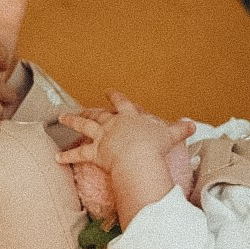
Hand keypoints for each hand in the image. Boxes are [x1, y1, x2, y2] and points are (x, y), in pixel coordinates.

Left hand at [57, 94, 193, 228]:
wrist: (140, 156)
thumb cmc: (154, 145)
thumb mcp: (170, 134)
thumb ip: (180, 129)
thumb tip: (193, 125)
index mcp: (130, 117)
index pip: (122, 103)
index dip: (115, 97)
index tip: (109, 91)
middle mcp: (113, 124)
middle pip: (98, 114)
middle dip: (89, 110)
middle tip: (81, 107)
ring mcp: (102, 137)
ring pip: (84, 127)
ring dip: (72, 121)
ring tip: (63, 117)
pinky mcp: (95, 152)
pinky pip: (79, 155)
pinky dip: (67, 156)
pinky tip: (56, 157)